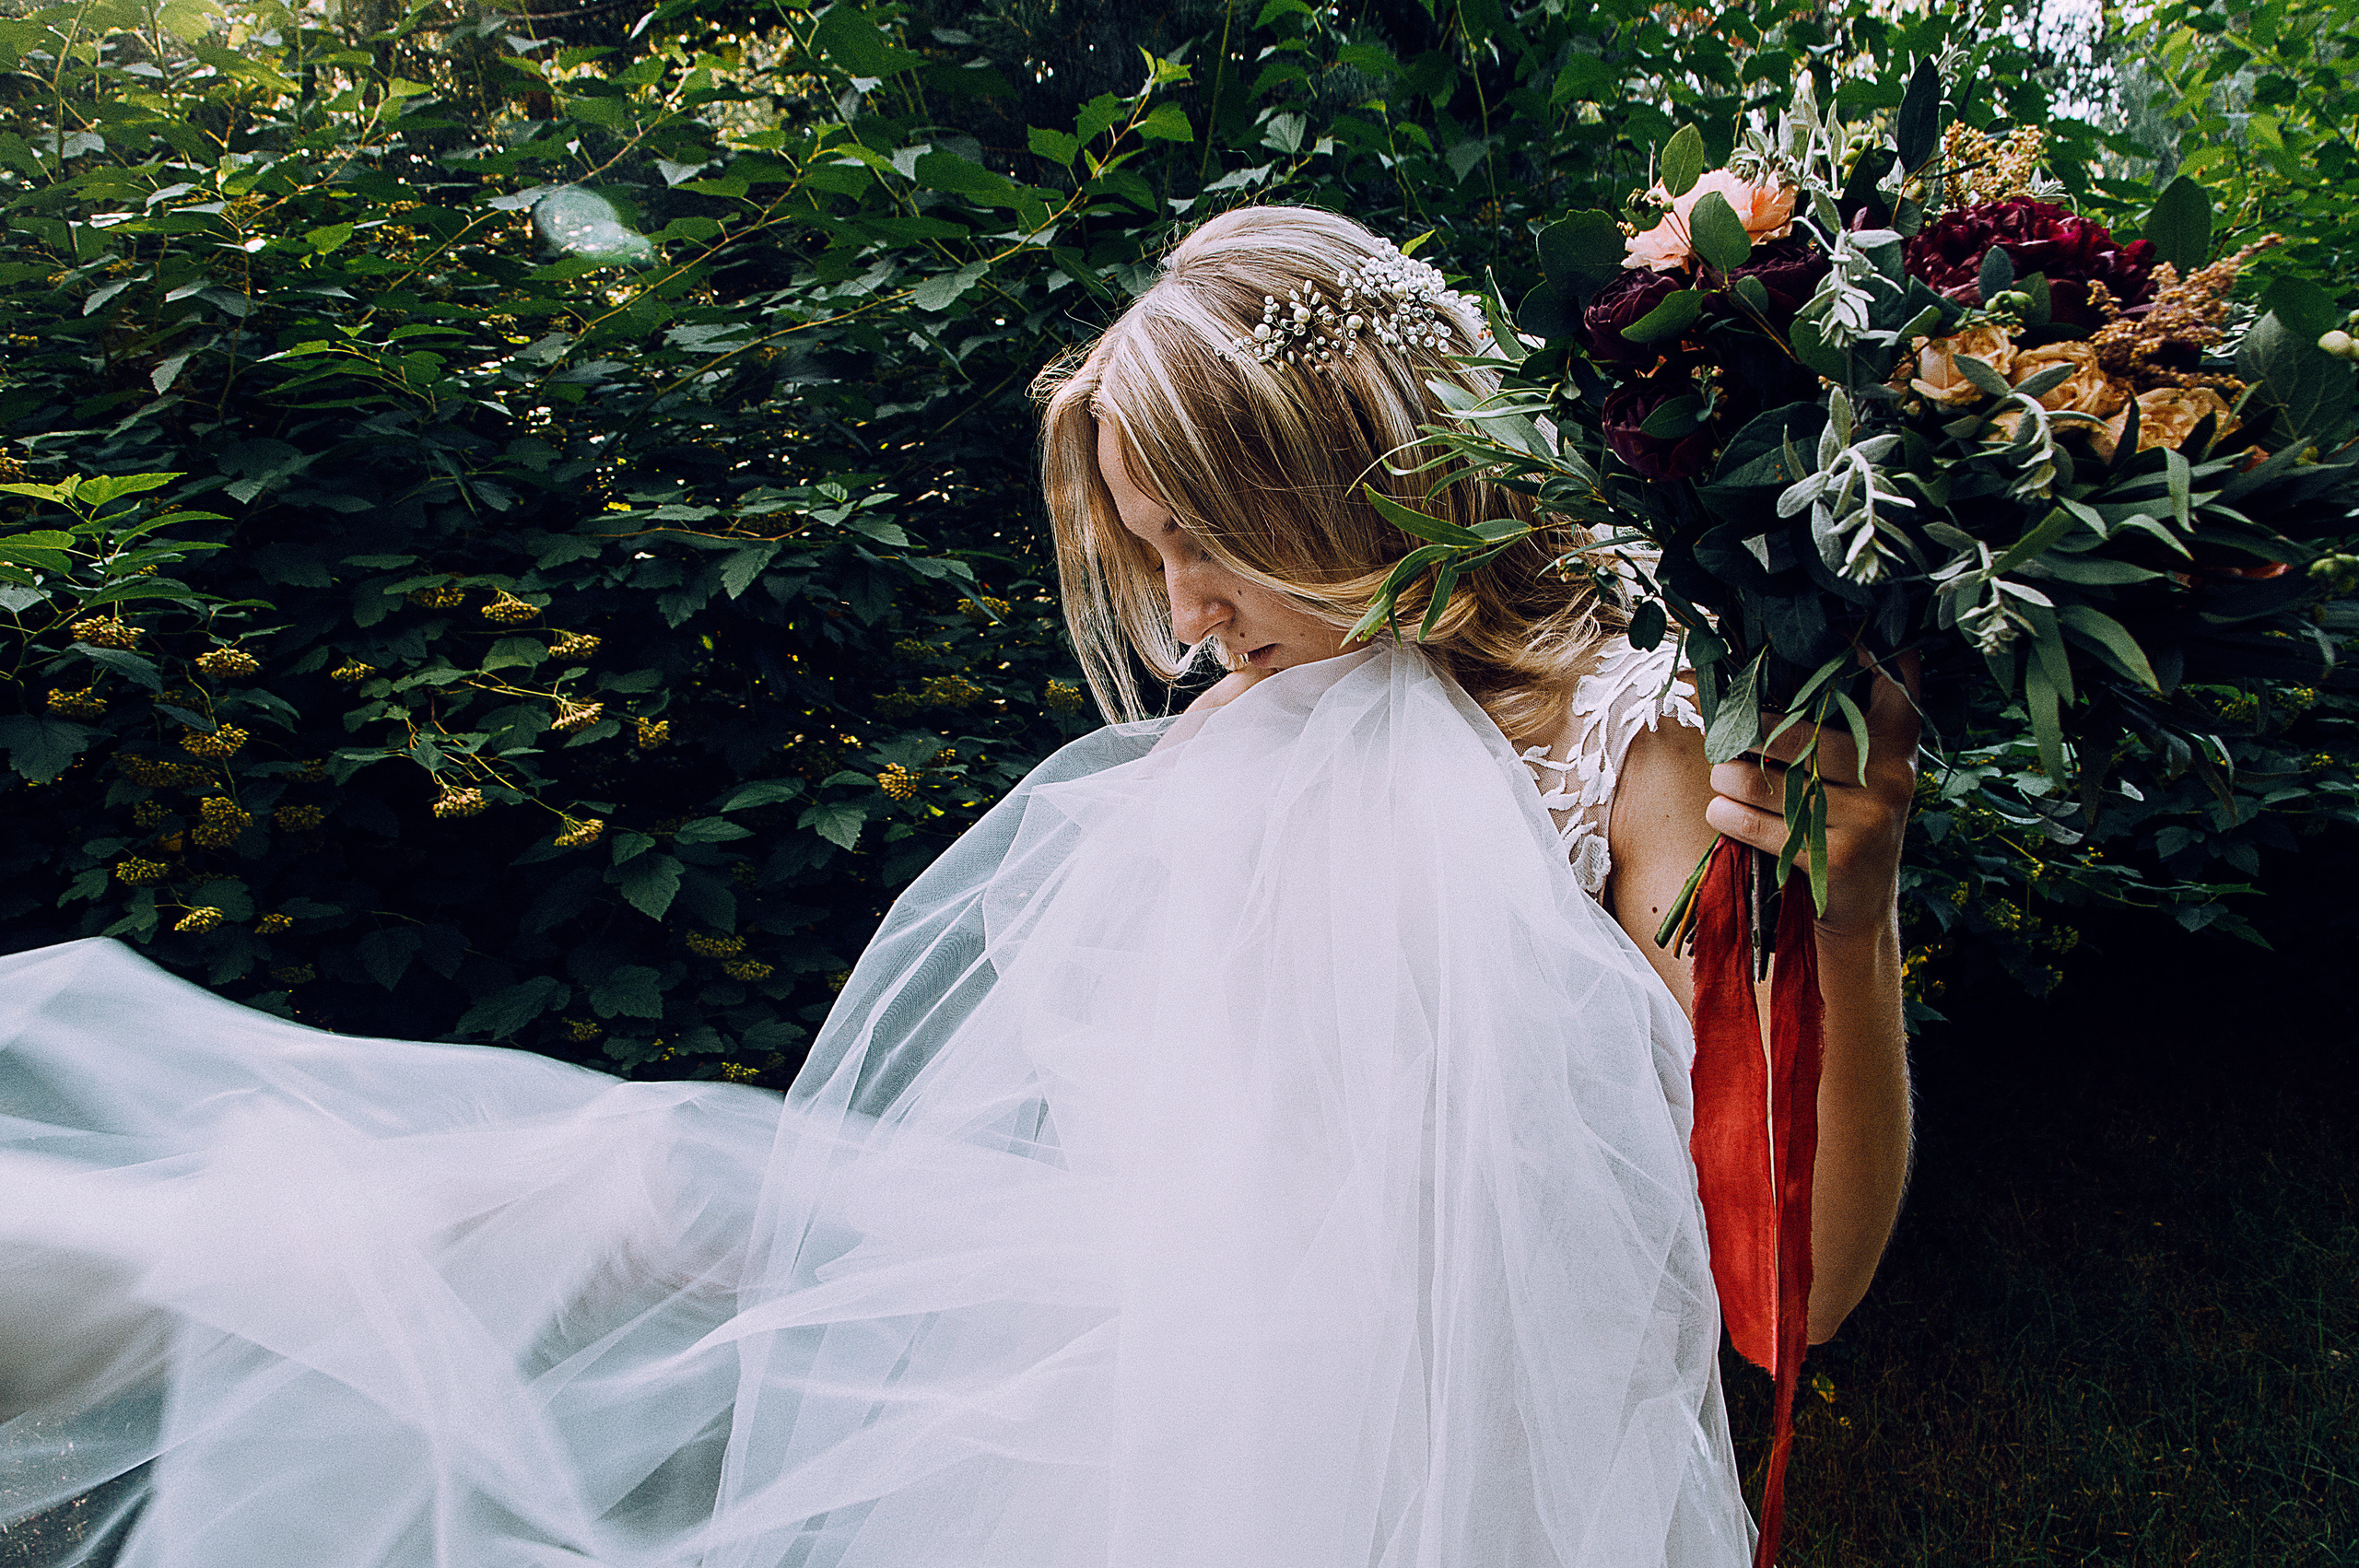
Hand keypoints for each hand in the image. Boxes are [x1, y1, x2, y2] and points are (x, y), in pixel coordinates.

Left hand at [1701, 652, 1921, 941]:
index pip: (1891, 680)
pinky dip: (1730, 815)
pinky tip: (1721, 810)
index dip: (1862, 650)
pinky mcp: (1841, 856)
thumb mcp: (1863, 769)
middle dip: (1751, 732)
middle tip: (1721, 735)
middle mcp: (1893, 774)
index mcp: (1899, 742)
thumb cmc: (1845, 820)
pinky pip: (1764, 825)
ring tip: (1720, 775)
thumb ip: (1841, 722)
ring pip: (1776, 781)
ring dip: (1732, 776)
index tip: (1830, 628)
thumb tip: (1770, 666)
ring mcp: (1871, 816)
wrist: (1862, 907)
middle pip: (1803, 733)